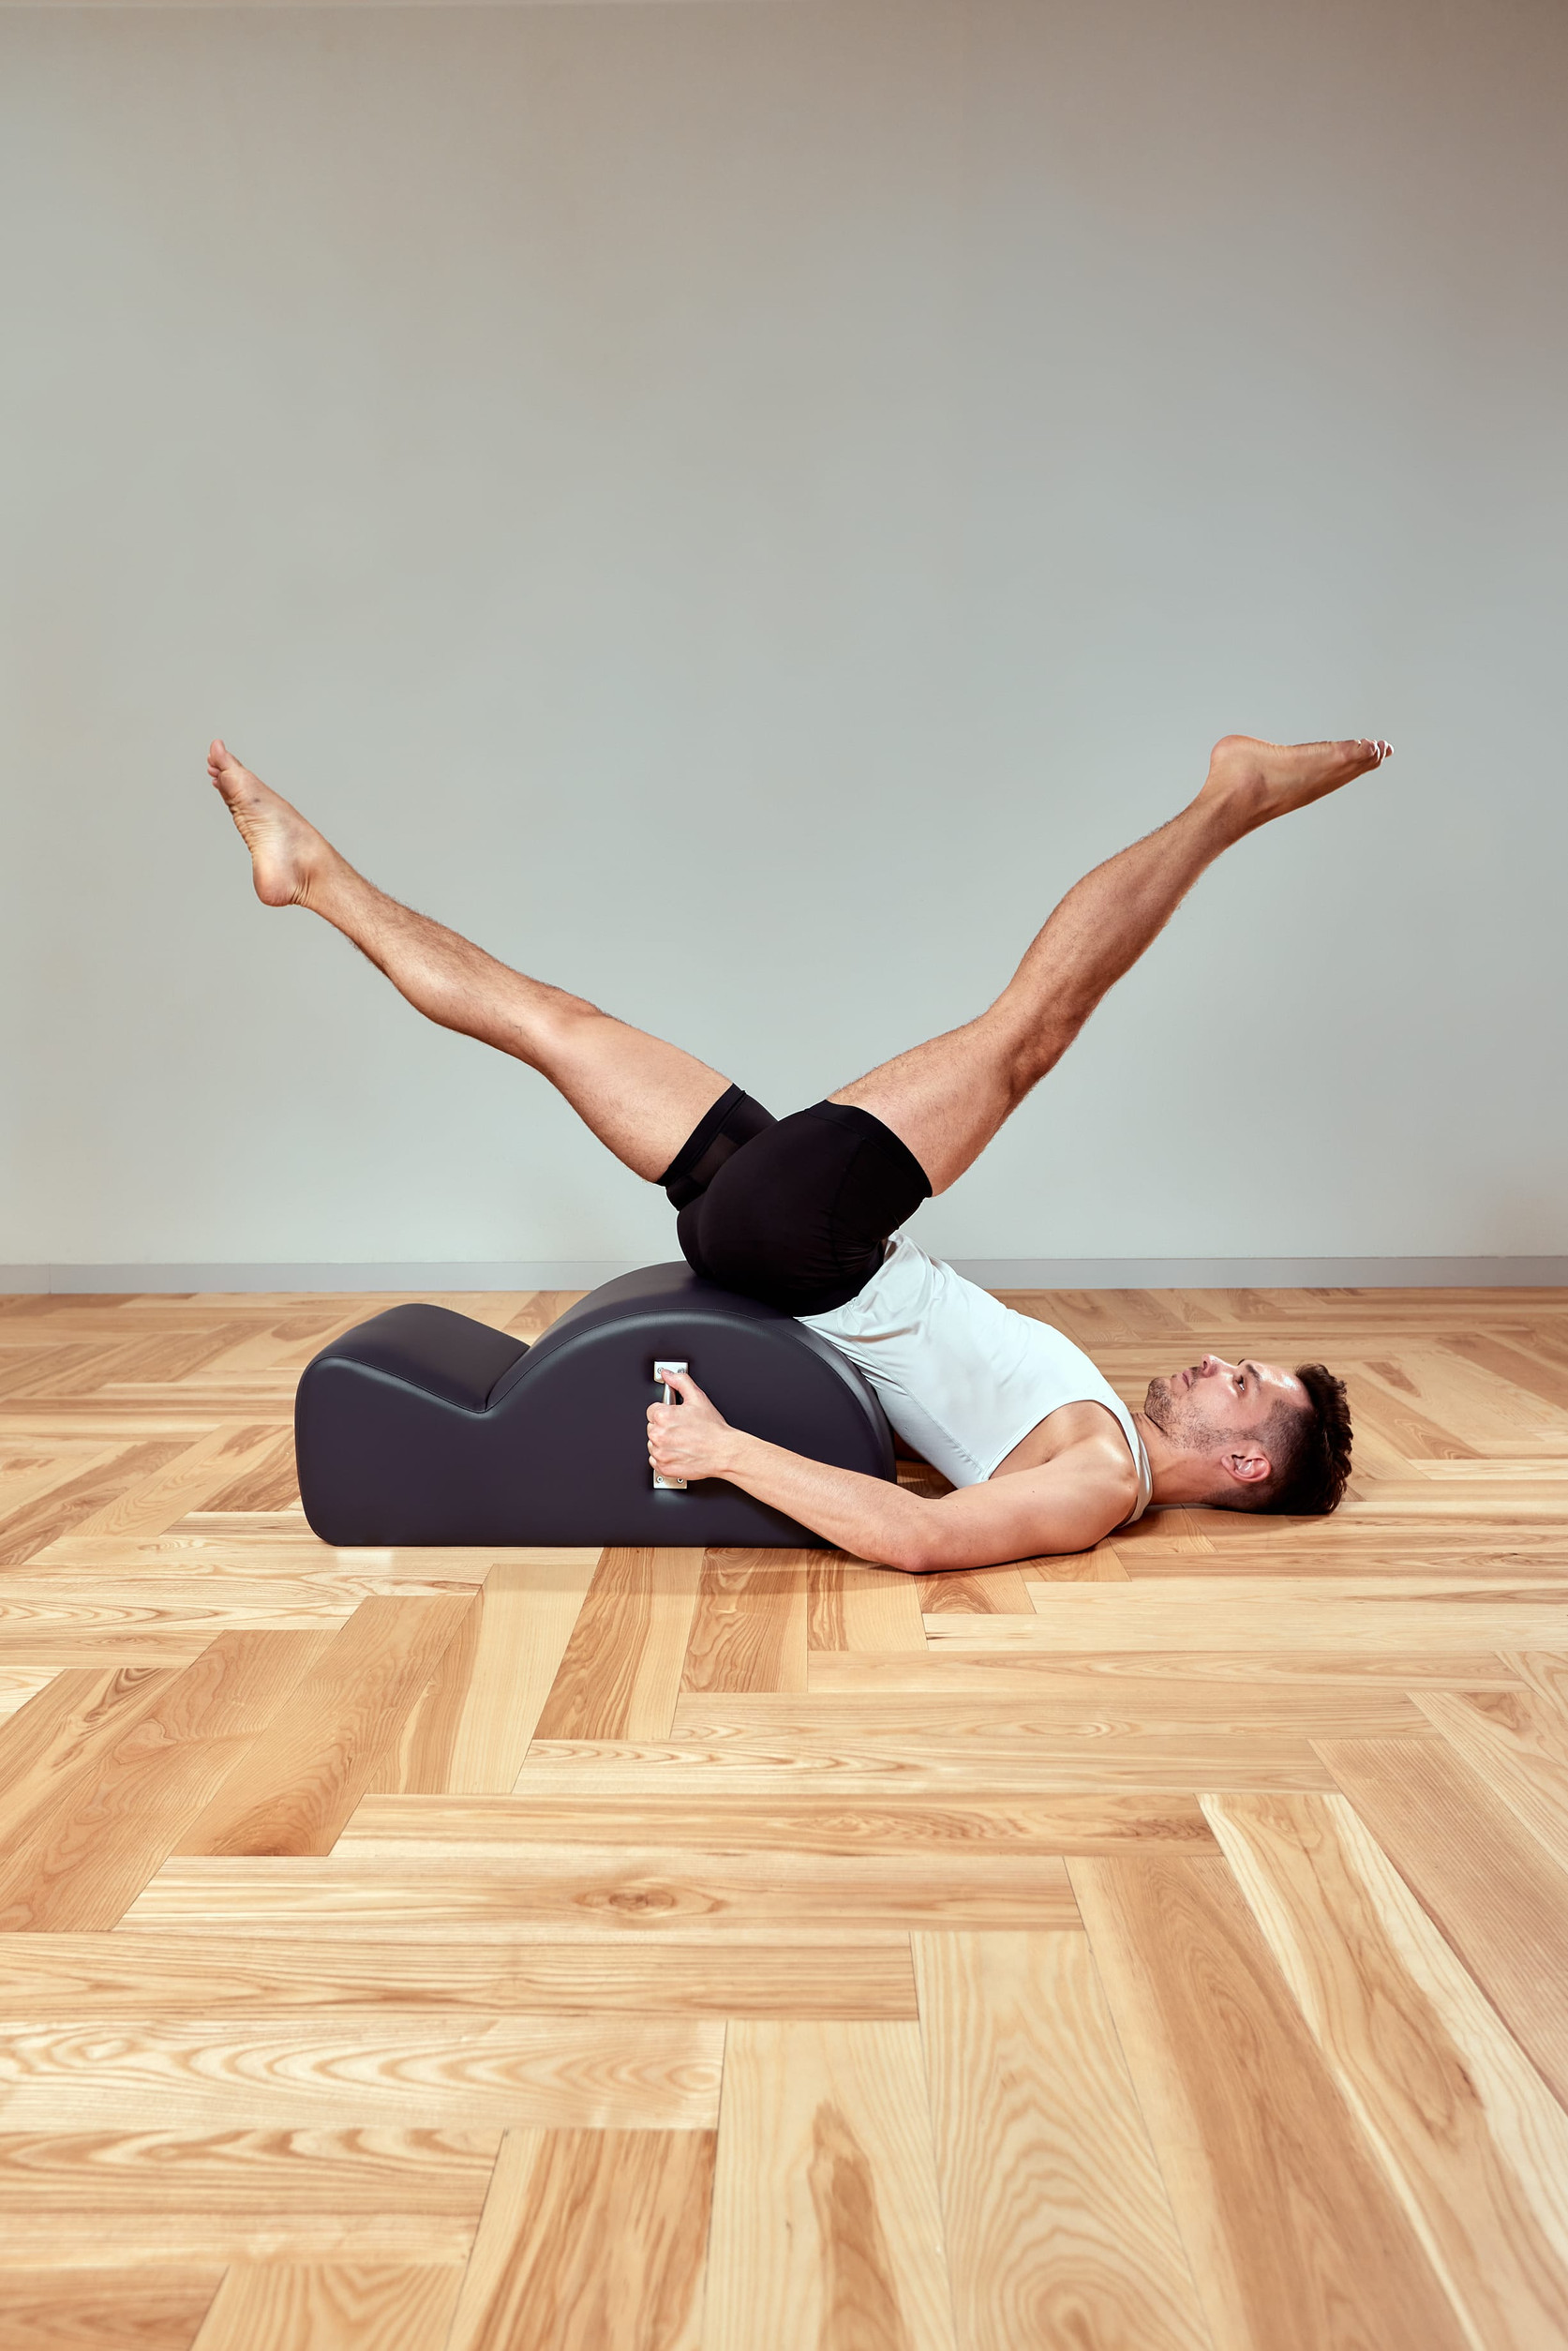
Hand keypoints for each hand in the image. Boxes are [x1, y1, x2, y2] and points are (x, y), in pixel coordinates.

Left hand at [646, 1367, 736, 1483]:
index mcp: (663, 1416)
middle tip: (682, 1429)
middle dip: (664, 1427)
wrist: (724, 1452)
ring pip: (653, 1444)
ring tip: (682, 1441)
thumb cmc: (713, 1429)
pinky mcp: (664, 1467)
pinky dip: (664, 1458)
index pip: (652, 1410)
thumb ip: (680, 1381)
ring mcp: (660, 1453)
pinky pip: (655, 1461)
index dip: (665, 1412)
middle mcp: (659, 1435)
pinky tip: (679, 1452)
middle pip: (652, 1427)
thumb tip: (668, 1374)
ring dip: (663, 1443)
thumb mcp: (698, 1397)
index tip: (675, 1417)